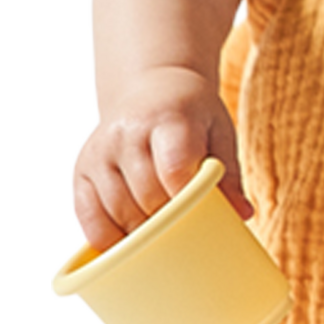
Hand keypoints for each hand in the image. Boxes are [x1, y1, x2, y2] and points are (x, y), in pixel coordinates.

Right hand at [71, 66, 248, 249]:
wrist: (153, 86)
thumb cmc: (193, 114)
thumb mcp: (219, 132)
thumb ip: (229, 173)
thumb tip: (243, 215)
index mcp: (169, 119)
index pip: (173, 169)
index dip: (186, 199)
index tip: (200, 217)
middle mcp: (127, 133)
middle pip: (145, 196)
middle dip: (167, 222)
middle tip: (186, 233)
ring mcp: (99, 151)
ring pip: (116, 210)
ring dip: (139, 232)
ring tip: (161, 237)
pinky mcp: (81, 168)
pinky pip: (88, 214)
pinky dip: (107, 235)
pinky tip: (127, 238)